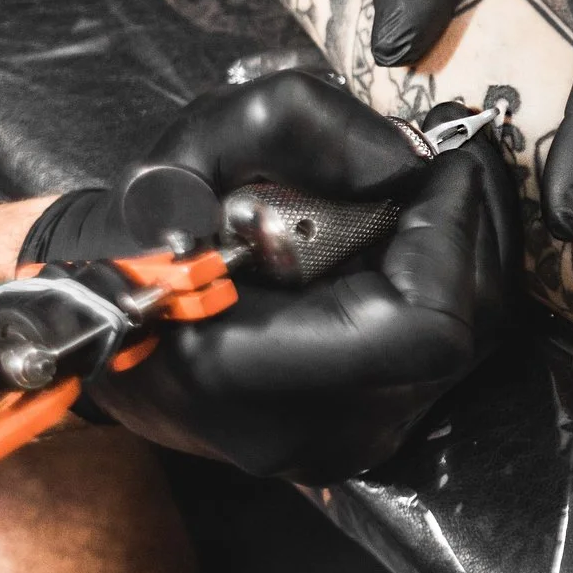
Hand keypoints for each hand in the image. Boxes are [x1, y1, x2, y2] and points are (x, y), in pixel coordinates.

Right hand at [24, 73, 520, 482]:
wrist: (100, 313)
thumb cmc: (142, 231)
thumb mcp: (201, 144)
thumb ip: (310, 128)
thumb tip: (416, 160)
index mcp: (250, 374)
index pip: (423, 322)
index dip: (452, 232)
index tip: (442, 161)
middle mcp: (313, 430)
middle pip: (467, 329)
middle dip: (471, 227)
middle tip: (451, 161)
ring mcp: (345, 443)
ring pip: (471, 343)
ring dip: (467, 251)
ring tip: (430, 191)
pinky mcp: (366, 432)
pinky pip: (444, 352)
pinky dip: (447, 282)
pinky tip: (415, 238)